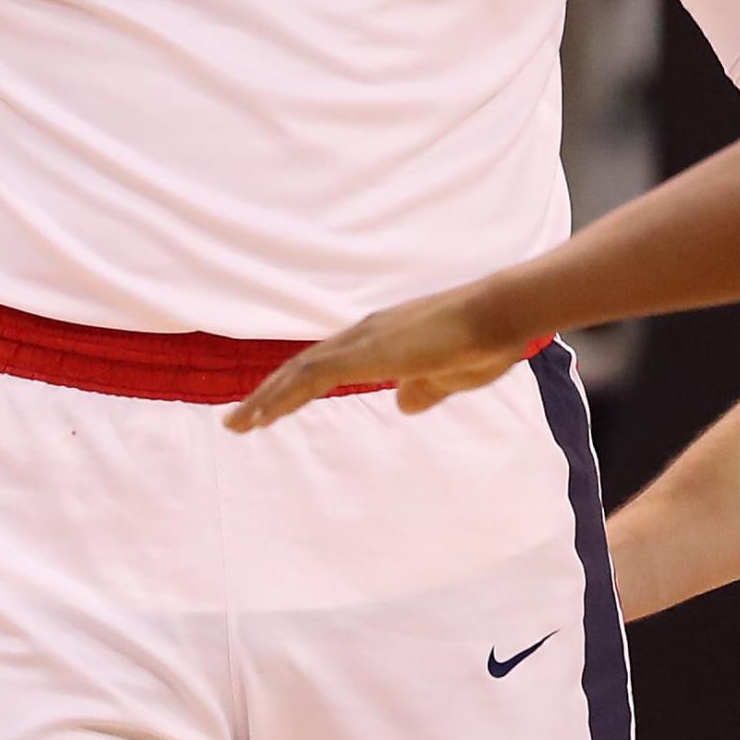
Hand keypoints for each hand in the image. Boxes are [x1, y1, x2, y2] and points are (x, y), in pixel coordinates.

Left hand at [224, 288, 529, 431]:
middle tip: (239, 420)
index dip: (295, 388)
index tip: (271, 410)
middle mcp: (364, 334)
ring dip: (268, 397)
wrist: (499, 316)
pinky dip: (286, 395)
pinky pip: (315, 376)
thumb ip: (424, 388)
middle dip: (270, 394)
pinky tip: (266, 415)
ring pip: (301, 370)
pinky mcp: (368, 351)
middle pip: (304, 365)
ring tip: (240, 424)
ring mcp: (363, 339)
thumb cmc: (482, 342)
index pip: (326, 365)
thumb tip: (404, 402)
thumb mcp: (447, 377)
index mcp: (381, 340)